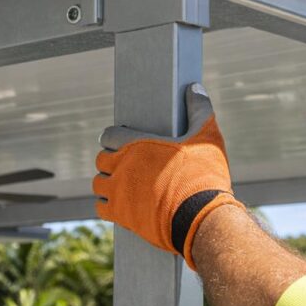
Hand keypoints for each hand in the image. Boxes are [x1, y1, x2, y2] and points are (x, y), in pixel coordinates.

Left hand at [93, 83, 241, 269]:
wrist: (201, 217)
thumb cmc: (204, 174)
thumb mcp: (207, 135)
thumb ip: (199, 109)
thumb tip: (194, 88)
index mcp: (137, 144)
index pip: (109, 135)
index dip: (116, 138)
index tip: (124, 142)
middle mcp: (122, 167)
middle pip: (101, 160)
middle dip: (110, 160)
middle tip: (126, 164)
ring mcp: (119, 193)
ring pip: (98, 184)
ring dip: (107, 182)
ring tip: (122, 183)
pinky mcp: (121, 216)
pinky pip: (101, 209)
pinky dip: (107, 205)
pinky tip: (121, 204)